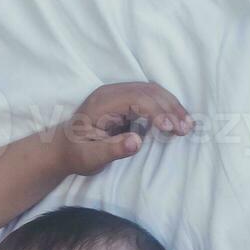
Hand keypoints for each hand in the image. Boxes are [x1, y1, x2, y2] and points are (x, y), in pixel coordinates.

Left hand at [58, 81, 193, 176]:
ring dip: (172, 107)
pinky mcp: (126, 100)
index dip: (156, 112)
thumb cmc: (75, 154)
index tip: (171, 129)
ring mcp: (119, 94)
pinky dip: (166, 108)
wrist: (63, 148)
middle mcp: (112, 93)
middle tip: (186, 129)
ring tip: (187, 126)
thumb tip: (137, 142)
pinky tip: (177, 121)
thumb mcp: (89, 158)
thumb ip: (112, 150)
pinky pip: (150, 98)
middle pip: (148, 91)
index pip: (136, 99)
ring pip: (153, 92)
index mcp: (102, 103)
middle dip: (170, 109)